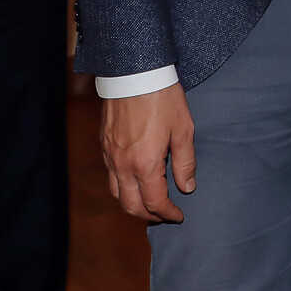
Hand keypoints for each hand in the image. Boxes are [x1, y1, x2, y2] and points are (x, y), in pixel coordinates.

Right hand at [100, 82, 195, 222]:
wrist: (134, 74)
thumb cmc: (163, 99)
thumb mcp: (183, 130)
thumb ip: (185, 162)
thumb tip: (187, 187)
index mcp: (145, 164)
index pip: (155, 203)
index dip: (168, 214)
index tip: (179, 216)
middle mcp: (123, 165)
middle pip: (131, 205)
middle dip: (149, 216)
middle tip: (164, 215)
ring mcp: (110, 156)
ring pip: (116, 193)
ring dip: (132, 204)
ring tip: (149, 203)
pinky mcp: (103, 146)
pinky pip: (110, 176)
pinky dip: (122, 187)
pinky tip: (134, 181)